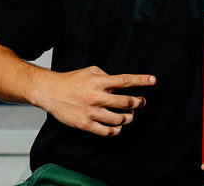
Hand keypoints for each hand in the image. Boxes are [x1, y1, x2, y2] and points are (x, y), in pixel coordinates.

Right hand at [36, 65, 154, 136]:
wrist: (50, 91)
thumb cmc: (70, 81)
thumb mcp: (90, 71)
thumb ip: (106, 76)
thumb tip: (120, 84)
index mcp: (98, 82)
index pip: (125, 81)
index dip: (141, 80)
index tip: (153, 80)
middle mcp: (96, 97)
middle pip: (126, 102)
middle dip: (138, 102)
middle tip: (141, 102)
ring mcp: (91, 112)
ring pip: (119, 119)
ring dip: (128, 118)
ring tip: (129, 116)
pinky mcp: (85, 124)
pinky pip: (107, 131)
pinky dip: (116, 130)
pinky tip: (117, 127)